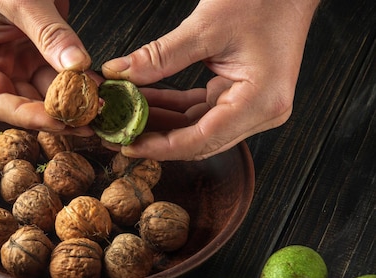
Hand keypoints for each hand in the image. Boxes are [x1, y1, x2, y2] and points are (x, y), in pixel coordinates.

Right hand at [0, 0, 93, 135]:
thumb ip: (49, 33)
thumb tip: (76, 67)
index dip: (27, 116)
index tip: (58, 120)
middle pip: (25, 102)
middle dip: (57, 114)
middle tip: (88, 122)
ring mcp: (20, 57)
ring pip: (48, 91)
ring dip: (73, 102)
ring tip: (99, 109)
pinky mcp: (43, 48)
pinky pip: (62, 73)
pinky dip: (81, 83)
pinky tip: (100, 90)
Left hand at [102, 0, 320, 159]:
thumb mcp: (205, 27)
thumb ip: (160, 56)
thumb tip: (121, 73)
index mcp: (260, 102)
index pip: (202, 139)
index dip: (161, 146)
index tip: (129, 145)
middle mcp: (261, 112)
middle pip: (199, 140)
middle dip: (156, 139)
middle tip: (120, 137)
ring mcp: (252, 107)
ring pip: (196, 128)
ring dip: (161, 124)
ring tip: (126, 119)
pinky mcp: (242, 96)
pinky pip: (201, 111)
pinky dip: (174, 108)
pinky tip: (145, 103)